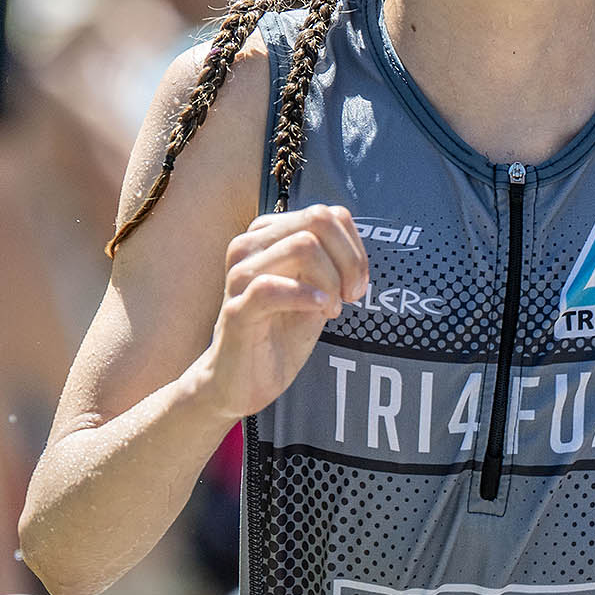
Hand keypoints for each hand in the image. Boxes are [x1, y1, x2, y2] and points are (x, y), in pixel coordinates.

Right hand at [199, 204, 369, 421]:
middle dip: (349, 260)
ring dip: (331, 280)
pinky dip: (307, 297)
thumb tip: (356, 241)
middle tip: (350, 295)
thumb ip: (332, 259)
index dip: (355, 247)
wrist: (242, 380)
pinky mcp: (236, 309)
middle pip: (318, 222)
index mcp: (268, 235)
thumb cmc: (280, 331)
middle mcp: (249, 246)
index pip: (328, 214)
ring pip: (303, 246)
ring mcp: (239, 276)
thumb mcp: (316, 288)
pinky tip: (320, 312)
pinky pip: (272, 286)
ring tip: (331, 309)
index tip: (357, 283)